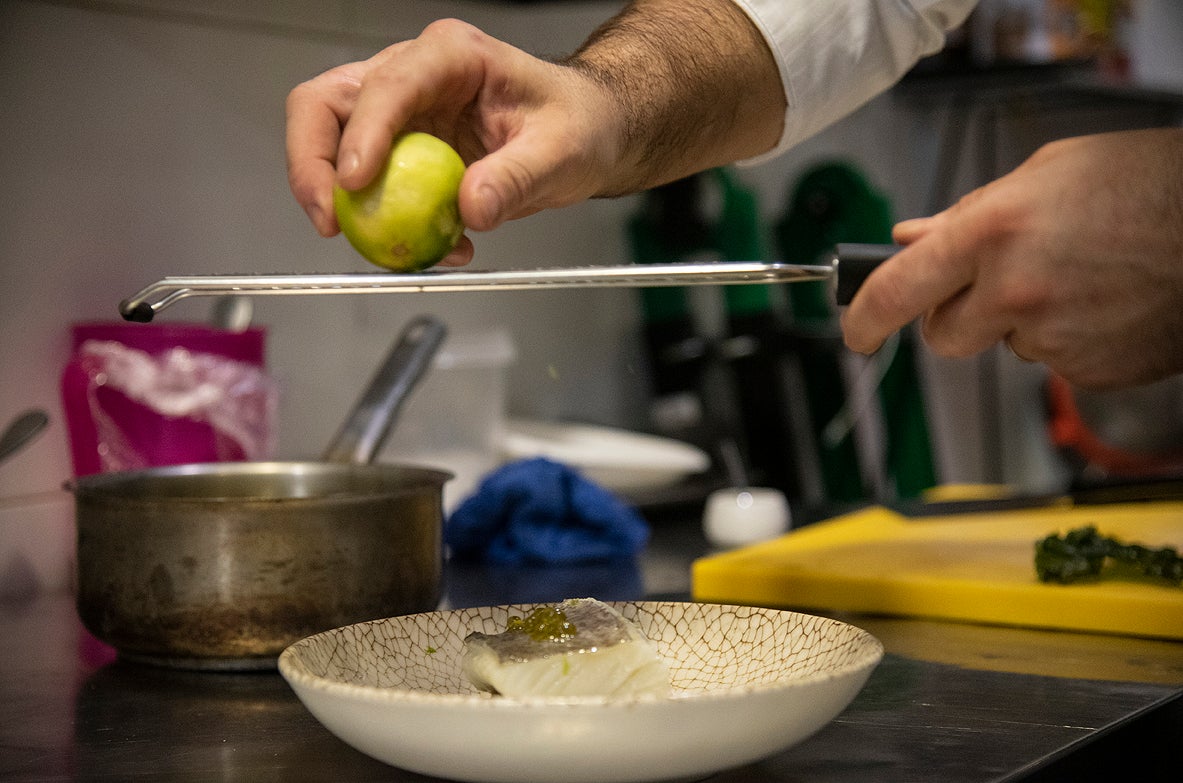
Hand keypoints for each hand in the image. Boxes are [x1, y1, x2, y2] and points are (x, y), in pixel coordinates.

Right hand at [285, 19, 623, 264]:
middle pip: (327, 104)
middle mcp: (412, 74)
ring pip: (331, 142)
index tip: (355, 184)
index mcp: (452, 57)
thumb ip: (516, 177)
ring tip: (380, 244)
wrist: (585, 132)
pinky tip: (433, 245)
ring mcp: (399, 112)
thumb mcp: (561, 151)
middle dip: (313, 163)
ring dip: (338, 198)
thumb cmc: (577, 121)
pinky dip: (380, 221)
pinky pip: (366, 186)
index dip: (363, 133)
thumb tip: (470, 208)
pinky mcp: (399, 150)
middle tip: (330, 220)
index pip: (388, 85)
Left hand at [840, 128, 1182, 389]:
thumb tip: (911, 238)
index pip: (896, 290)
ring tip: (1077, 275)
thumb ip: (969, 214)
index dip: (862, 316)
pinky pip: (1054, 361)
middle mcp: (1015, 291)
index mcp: (993, 233)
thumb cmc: (1149, 185)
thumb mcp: (1047, 173)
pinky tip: (1102, 301)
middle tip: (995, 283)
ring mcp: (1053, 338)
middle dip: (953, 316)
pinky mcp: (1090, 370)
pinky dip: (1068, 338)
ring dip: (1021, 321)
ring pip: (1004, 345)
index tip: (854, 329)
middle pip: (942, 336)